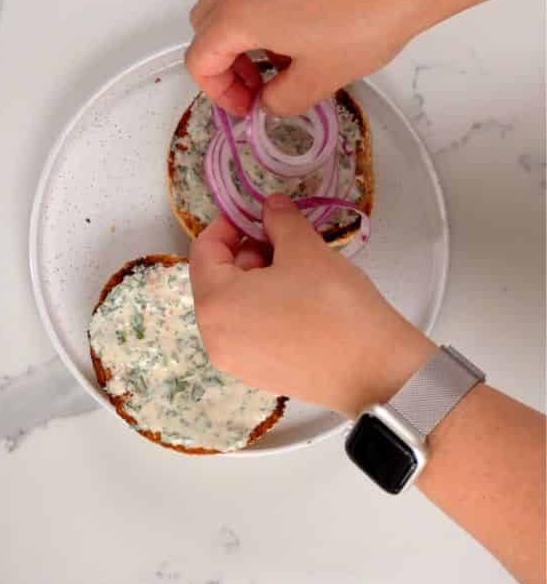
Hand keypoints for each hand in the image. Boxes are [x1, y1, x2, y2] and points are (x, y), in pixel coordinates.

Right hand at [185, 0, 422, 116]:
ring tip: (285, 55)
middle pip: (204, 26)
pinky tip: (303, 23)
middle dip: (223, 61)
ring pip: (225, 0)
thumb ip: (282, 100)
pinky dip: (257, 8)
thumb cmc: (362, 23)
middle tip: (262, 84)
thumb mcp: (322, 77)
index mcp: (238, 16)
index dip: (219, 92)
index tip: (251, 107)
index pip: (199, 59)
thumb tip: (269, 100)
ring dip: (239, 34)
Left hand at [189, 198, 433, 416]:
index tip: (257, 216)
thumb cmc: (333, 305)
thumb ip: (279, 220)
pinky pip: (249, 331)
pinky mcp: (262, 377)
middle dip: (246, 253)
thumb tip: (270, 206)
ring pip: (234, 305)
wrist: (378, 370)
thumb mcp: (304, 248)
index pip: (204, 251)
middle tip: (282, 241)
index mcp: (215, 305)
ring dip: (256, 279)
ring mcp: (237, 363)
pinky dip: (264, 308)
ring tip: (296, 269)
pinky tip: (299, 299)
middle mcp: (215, 339)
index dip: (229, 226)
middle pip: (216, 279)